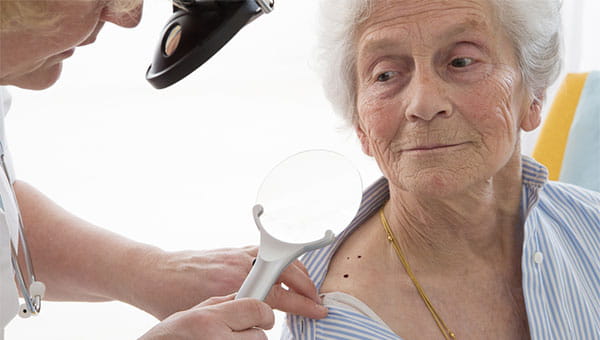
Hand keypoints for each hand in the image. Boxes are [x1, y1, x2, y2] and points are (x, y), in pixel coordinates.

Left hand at [129, 246, 326, 319]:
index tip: (319, 310)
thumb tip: (258, 324)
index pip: (281, 296)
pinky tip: (283, 270)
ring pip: (278, 258)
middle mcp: (240, 266)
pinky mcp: (232, 249)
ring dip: (296, 271)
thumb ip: (237, 314)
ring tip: (305, 286)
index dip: (304, 305)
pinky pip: (263, 251)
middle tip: (316, 299)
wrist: (154, 275)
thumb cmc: (172, 300)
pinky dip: (278, 260)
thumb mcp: (208, 316)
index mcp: (236, 286)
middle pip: (286, 271)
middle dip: (307, 285)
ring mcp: (237, 255)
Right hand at [138, 294, 273, 339]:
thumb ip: (222, 304)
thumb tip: (247, 296)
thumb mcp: (190, 313)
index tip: (262, 315)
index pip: (257, 309)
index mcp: (210, 321)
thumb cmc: (167, 336)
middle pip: (260, 335)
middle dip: (253, 332)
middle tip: (237, 332)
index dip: (263, 312)